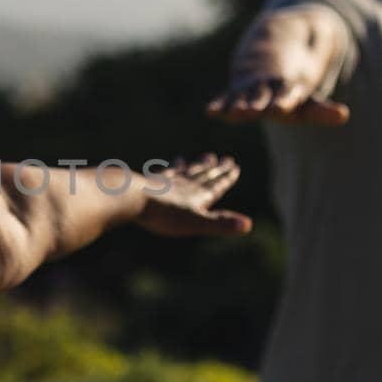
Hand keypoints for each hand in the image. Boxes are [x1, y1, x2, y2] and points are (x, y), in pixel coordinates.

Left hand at [135, 155, 252, 237]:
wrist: (133, 198)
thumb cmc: (164, 215)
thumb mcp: (196, 223)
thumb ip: (221, 224)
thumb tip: (248, 225)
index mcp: (198, 197)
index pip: (216, 186)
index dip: (226, 178)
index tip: (235, 167)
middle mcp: (185, 186)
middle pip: (204, 177)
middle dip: (216, 170)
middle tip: (226, 159)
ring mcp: (168, 183)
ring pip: (188, 172)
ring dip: (199, 166)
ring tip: (207, 157)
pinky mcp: (152, 182)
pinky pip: (168, 173)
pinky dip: (175, 167)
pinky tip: (177, 160)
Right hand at [206, 76, 349, 126]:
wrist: (270, 47)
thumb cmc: (290, 85)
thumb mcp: (307, 97)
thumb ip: (322, 111)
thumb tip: (345, 115)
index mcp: (288, 87)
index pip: (287, 95)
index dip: (284, 100)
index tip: (280, 107)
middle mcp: (268, 86)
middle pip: (262, 96)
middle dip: (257, 104)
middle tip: (251, 112)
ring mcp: (250, 86)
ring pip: (244, 97)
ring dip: (238, 104)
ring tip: (233, 113)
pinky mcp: (235, 89)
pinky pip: (227, 98)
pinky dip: (220, 105)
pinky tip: (210, 112)